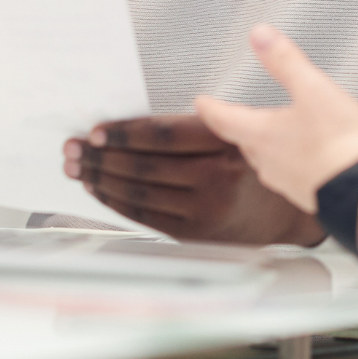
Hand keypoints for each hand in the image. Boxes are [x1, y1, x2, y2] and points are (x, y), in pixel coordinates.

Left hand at [63, 114, 323, 245]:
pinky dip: (115, 201)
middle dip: (101, 155)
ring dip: (101, 178)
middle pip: (144, 164)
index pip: (163, 135)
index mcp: (227, 144)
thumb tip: (131, 125)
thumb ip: (197, 127)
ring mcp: (203, 209)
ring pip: (139, 191)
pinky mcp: (194, 233)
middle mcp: (216, 178)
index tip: (96, 130)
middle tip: (74, 147)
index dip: (124, 132)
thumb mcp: (241, 131)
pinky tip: (99, 189)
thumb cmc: (256, 164)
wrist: (284, 213)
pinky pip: (144, 215)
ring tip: (77, 166)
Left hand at [194, 26, 357, 213]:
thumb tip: (260, 35)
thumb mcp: (312, 89)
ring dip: (267, 147)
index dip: (210, 108)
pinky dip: (293, 163)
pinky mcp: (310, 194)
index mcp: (262, 135)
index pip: (224, 119)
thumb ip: (285, 61)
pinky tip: (305, 159)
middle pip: (244, 142)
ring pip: (267, 161)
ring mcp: (289, 182)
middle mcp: (269, 163)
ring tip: (272, 135)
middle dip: (239, 127)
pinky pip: (292, 176)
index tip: (200, 103)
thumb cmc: (340, 143)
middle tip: (234, 117)